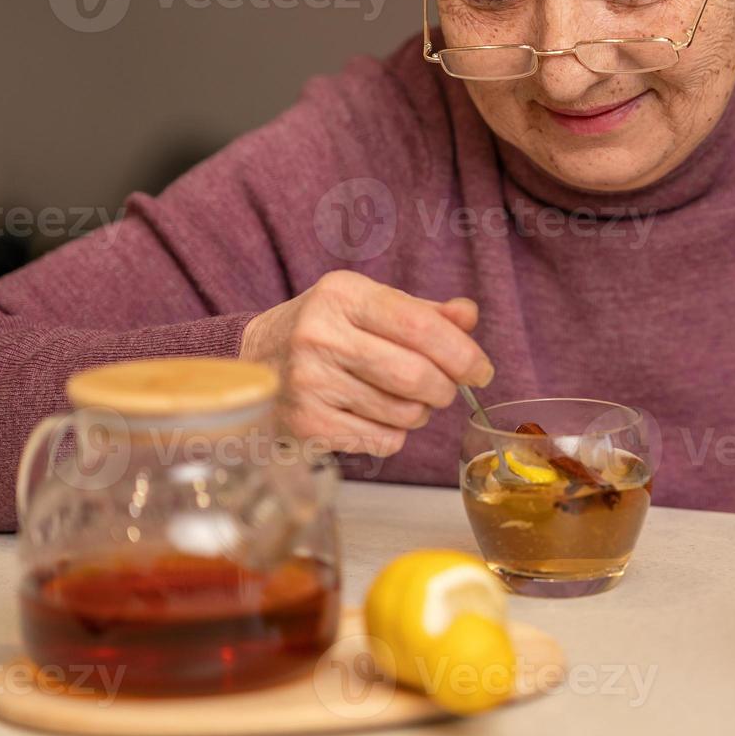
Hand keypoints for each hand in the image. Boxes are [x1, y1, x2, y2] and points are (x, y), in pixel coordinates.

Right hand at [240, 270, 492, 457]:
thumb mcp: (368, 305)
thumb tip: (469, 316)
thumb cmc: (325, 329)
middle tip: (445, 388)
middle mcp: (321, 336)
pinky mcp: (306, 425)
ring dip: (420, 412)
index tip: (481, 370)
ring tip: (402, 398)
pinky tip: (374, 415)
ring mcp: (309, 384)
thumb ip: (423, 311)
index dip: (462, 352)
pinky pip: (382, 440)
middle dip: (445, 388)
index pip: (419, 326)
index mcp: (343, 295)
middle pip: (416, 376)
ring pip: (404, 413)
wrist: (253, 360)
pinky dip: (394, 434)